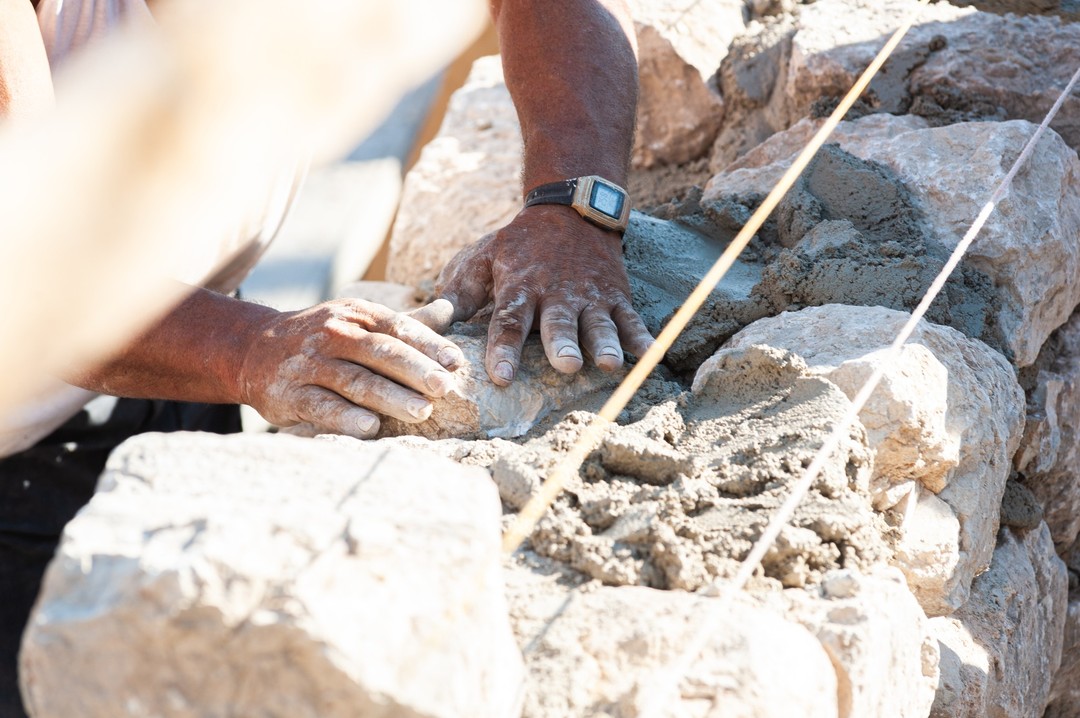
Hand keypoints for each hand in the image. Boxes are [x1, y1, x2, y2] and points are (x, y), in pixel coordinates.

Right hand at [237, 298, 463, 437]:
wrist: (253, 349)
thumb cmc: (324, 339)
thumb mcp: (359, 321)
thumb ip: (404, 323)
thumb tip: (449, 310)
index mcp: (357, 315)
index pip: (399, 327)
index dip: (429, 344)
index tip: (455, 363)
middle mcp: (333, 334)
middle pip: (380, 353)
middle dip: (415, 370)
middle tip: (445, 388)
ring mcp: (309, 364)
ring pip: (355, 381)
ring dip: (390, 397)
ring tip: (422, 412)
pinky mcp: (289, 394)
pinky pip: (321, 406)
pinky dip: (346, 417)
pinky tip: (370, 428)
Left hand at [436, 205, 653, 385]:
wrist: (571, 208)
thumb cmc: (519, 244)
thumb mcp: (484, 258)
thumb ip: (458, 293)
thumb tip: (422, 324)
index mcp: (520, 287)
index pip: (508, 322)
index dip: (504, 350)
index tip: (500, 377)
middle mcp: (556, 294)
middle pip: (558, 323)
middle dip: (562, 344)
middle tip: (565, 365)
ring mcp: (589, 295)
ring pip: (597, 322)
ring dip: (603, 342)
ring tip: (608, 364)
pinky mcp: (615, 295)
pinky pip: (630, 318)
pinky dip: (641, 336)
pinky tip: (648, 355)